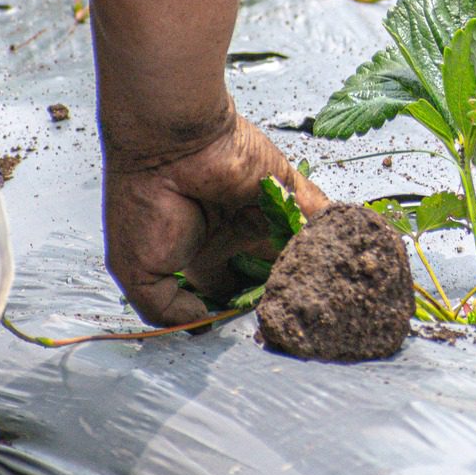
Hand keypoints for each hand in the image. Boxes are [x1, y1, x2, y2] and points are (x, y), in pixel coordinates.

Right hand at [102, 107, 330, 325]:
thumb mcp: (136, 273)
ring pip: (296, 248)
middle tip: (293, 313)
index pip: (229, 290)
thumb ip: (166, 309)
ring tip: (320, 294)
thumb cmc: (143, 202)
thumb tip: (203, 323)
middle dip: (281, 291)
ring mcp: (262, 211)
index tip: (254, 327)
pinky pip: (319, 215)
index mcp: (199, 253)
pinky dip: (332, 234)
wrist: (167, 147)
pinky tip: (338, 257)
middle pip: (268, 272)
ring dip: (308, 268)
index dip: (240, 310)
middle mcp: (233, 233)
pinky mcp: (288, 190)